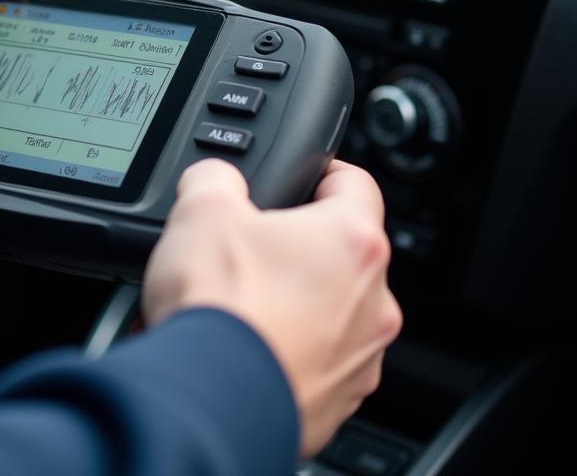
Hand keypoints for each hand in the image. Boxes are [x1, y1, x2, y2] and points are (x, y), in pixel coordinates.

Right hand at [142, 158, 401, 458]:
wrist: (209, 402)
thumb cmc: (220, 308)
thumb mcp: (202, 208)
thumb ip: (216, 177)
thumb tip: (215, 180)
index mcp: (353, 242)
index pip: (356, 183)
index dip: (324, 172)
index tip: (305, 176)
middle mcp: (374, 302)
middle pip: (343, 252)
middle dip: (299, 246)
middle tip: (251, 248)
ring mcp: (360, 359)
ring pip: (334, 312)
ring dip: (297, 303)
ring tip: (242, 305)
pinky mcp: (337, 403)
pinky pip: (318, 363)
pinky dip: (288, 351)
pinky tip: (244, 347)